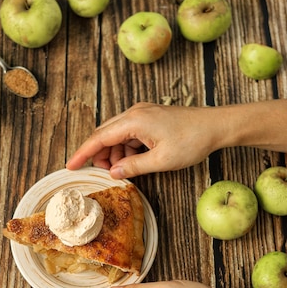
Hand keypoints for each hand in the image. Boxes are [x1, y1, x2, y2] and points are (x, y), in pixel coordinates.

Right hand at [66, 103, 218, 177]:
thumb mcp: (161, 160)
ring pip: (117, 135)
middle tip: (100, 174)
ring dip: (114, 154)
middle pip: (105, 134)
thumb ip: (134, 167)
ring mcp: (142, 114)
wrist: (216, 126)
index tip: (70, 166)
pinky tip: (132, 162)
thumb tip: (113, 172)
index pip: (99, 138)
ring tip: (121, 171)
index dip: (83, 153)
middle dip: (99, 155)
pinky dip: (126, 149)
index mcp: (134, 120)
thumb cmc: (192, 141)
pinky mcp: (150, 118)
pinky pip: (129, 134)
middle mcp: (134, 113)